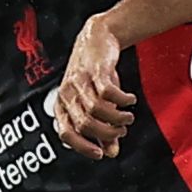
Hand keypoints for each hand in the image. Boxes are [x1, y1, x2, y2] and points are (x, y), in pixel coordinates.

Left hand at [51, 12, 139, 157]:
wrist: (97, 38)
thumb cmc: (94, 75)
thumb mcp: (97, 103)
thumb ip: (103, 130)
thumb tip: (111, 153)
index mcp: (62, 105)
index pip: (66, 134)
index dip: (83, 147)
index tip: (101, 154)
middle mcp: (67, 94)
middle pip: (85, 125)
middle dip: (107, 133)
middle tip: (122, 130)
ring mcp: (79, 81)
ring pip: (97, 110)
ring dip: (117, 118)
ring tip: (128, 117)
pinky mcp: (95, 70)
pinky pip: (108, 92)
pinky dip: (122, 100)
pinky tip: (130, 100)